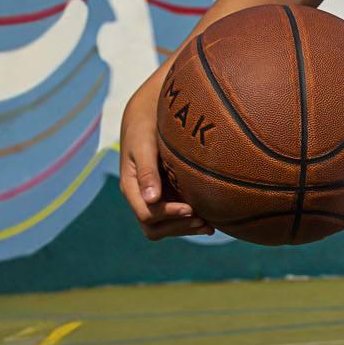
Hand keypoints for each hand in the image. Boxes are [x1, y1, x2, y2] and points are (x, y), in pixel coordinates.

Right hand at [117, 73, 212, 239]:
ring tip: (209, 225)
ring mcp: (154, 198)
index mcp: (132, 186)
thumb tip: (150, 199)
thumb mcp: (144, 145)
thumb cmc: (146, 127)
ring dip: (185, 229)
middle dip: (178, 227)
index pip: (147, 214)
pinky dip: (191, 222)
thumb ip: (147, 171)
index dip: (168, 215)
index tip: (191, 208)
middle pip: (153, 227)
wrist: (148, 115)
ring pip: (164, 227)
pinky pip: (176, 218)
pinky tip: (211, 220)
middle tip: (203, 221)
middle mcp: (141, 196)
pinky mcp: (167, 195)